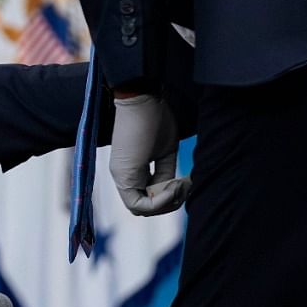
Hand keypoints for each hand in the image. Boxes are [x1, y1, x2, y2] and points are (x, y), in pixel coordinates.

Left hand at [109, 94, 191, 215]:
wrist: (141, 97)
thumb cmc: (154, 118)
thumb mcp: (166, 152)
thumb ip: (165, 174)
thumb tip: (172, 191)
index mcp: (133, 172)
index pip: (148, 200)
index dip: (169, 198)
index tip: (185, 182)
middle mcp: (123, 177)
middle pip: (145, 209)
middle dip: (170, 203)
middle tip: (184, 185)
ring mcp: (121, 176)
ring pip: (141, 209)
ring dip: (165, 202)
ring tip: (179, 184)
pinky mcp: (124, 173)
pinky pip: (138, 203)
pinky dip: (158, 201)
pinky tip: (173, 185)